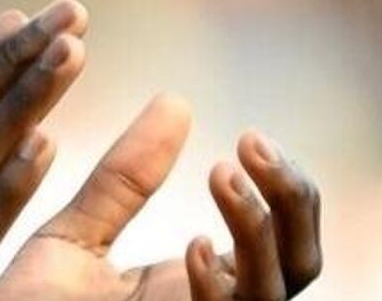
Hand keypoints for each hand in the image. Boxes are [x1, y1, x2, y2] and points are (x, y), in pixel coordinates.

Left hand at [0, 95, 323, 300]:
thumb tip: (176, 102)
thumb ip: (126, 179)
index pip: (283, 238)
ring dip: (256, 232)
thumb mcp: (78, 234)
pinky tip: (195, 246)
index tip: (250, 136)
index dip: (285, 187)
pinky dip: (218, 289)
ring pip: (273, 296)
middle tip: (251, 143)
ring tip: (222, 173)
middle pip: (303, 265)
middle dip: (291, 202)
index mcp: (202, 284)